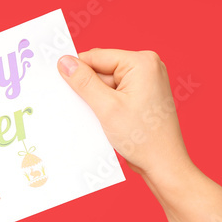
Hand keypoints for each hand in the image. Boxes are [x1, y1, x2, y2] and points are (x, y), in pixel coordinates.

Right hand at [57, 48, 194, 182]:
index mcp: (142, 62)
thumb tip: (64, 62)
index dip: (77, 70)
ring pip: (107, 83)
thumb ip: (84, 83)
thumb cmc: (142, 138)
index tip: (58, 83)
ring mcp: (146, 81)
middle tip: (80, 107)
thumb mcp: (106, 108)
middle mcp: (147, 66)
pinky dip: (105, 105)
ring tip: (98, 117)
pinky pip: (116, 93)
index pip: (97, 57)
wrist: (163, 164)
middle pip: (102, 69)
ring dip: (96, 99)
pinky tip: (104, 120)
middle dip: (88, 88)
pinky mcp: (143, 96)